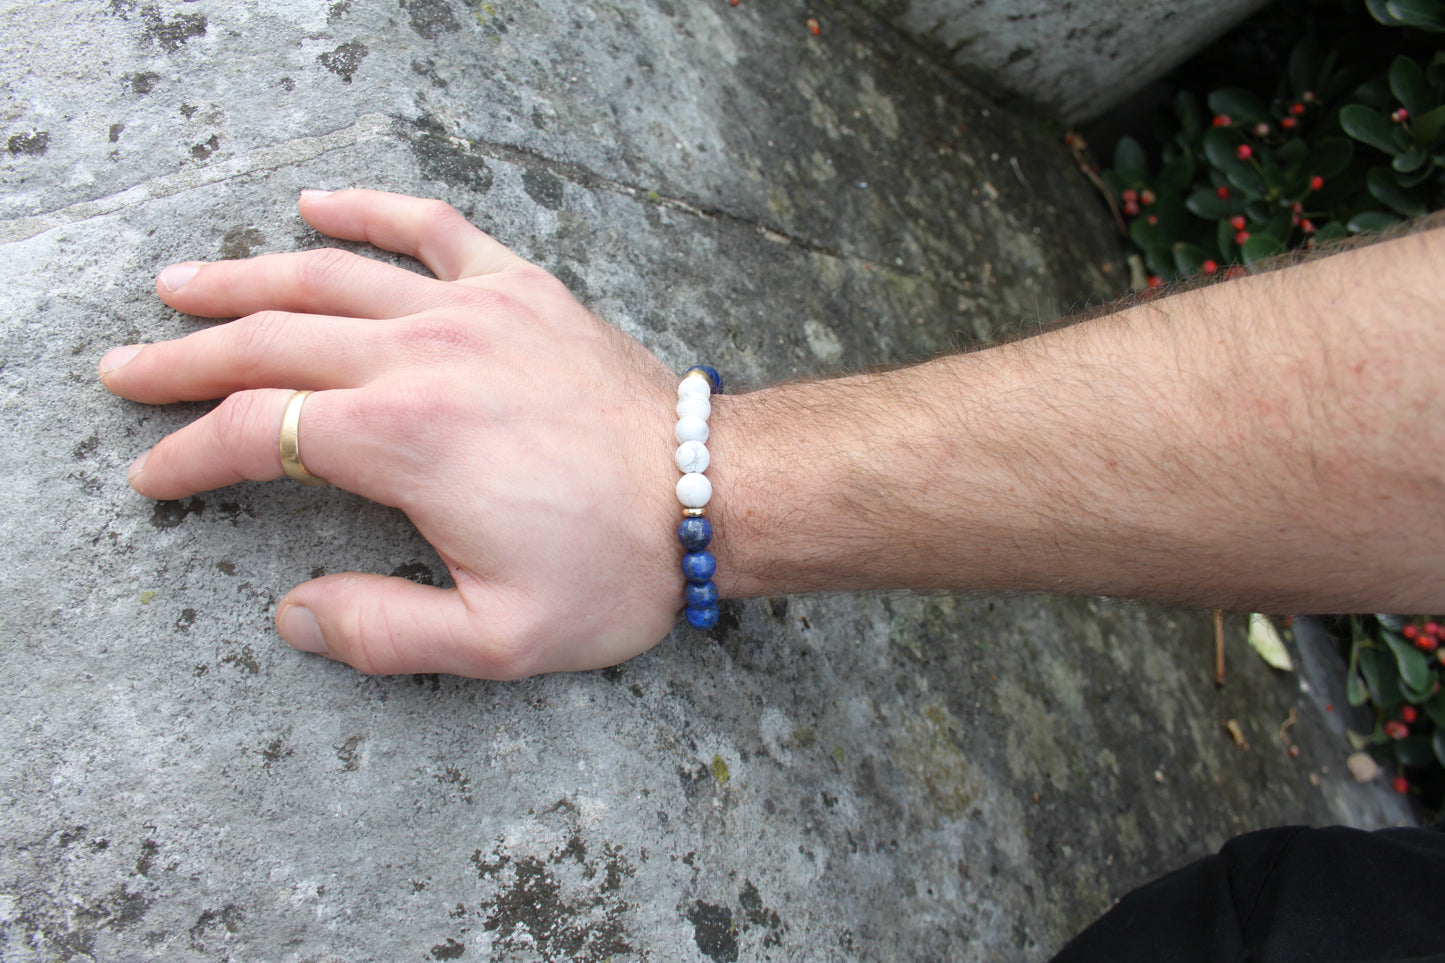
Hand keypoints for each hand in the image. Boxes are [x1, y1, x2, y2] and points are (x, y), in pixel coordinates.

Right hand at [100, 190, 686, 677]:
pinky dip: (368, 211)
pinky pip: (432, 229)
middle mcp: (423, 356)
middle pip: (270, 341)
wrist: (714, 494)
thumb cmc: (616, 568)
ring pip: (328, 276)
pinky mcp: (522, 287)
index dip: (190, 458)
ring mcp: (473, 309)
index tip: (155, 479)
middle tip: (125, 371)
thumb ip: (383, 630)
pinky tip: (317, 206)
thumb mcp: (498, 640)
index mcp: (403, 441)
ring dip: (244, 280)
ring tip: (179, 287)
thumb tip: (296, 615)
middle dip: (185, 361)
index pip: (257, 433)